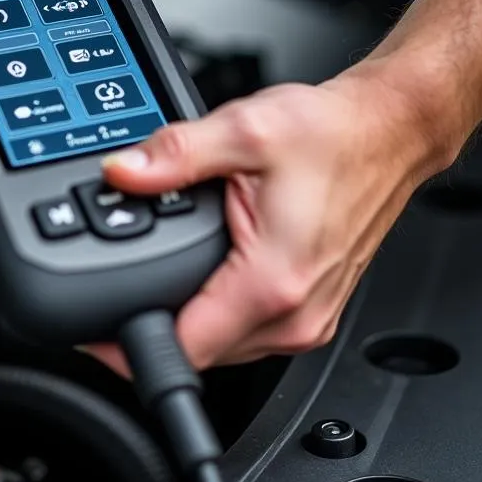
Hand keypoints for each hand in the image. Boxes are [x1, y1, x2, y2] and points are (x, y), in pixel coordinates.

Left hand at [92, 70, 435, 370]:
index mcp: (272, 283)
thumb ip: (175, 154)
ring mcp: (304, 320)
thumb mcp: (245, 130)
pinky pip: (242, 332)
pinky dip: (216, 309)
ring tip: (172, 265)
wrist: (387, 134)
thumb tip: (122, 172)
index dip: (124, 344)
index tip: (94, 327)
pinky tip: (209, 271)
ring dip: (185, 316)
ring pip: (218, 347)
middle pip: (194, 351)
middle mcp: (293, 316)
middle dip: (150, 322)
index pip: (180, 350)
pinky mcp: (307, 313)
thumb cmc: (335, 135)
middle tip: (127, 274)